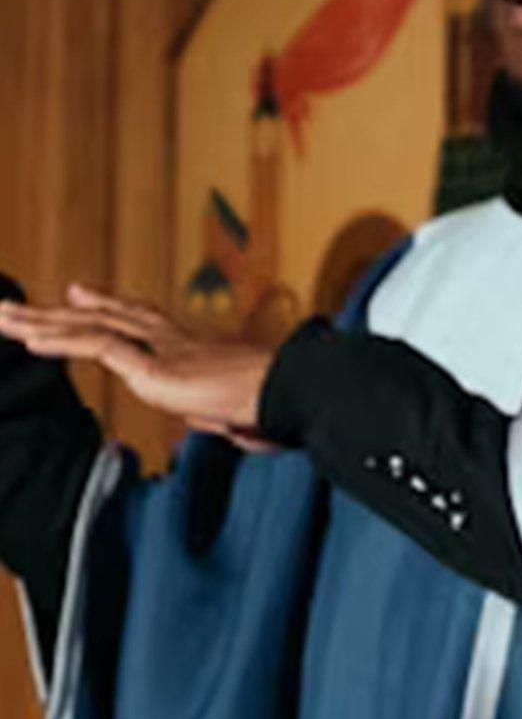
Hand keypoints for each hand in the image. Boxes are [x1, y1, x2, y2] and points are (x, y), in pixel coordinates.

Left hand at [0, 284, 276, 444]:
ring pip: (91, 328)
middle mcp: (176, 341)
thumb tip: (217, 425)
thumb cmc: (281, 407)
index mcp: (195, 350)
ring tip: (1, 316)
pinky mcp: (156, 367)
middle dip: (57, 312)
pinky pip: (98, 348)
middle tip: (14, 304)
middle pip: (105, 318)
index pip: (140, 321)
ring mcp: (164, 350)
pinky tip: (30, 340)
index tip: (76, 293)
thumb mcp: (242, 415)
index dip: (105, 306)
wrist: (295, 395)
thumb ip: (220, 415)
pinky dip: (62, 343)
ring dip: (40, 323)